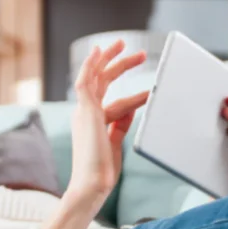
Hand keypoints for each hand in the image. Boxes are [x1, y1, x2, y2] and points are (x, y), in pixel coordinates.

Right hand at [68, 41, 149, 198]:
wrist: (92, 184)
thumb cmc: (101, 171)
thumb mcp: (116, 143)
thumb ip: (121, 125)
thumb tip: (131, 108)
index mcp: (91, 121)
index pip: (107, 96)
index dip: (125, 87)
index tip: (144, 84)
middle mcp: (84, 113)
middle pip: (100, 81)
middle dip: (117, 64)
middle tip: (137, 52)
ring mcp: (83, 111)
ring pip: (93, 77)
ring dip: (108, 59)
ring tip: (122, 44)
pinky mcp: (84, 111)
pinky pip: (84, 82)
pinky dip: (90, 65)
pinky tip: (98, 51)